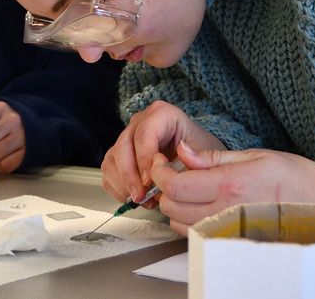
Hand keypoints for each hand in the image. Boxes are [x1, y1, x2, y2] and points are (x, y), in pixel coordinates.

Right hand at [101, 101, 225, 205]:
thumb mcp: (206, 154)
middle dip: (130, 176)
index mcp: (162, 114)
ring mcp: (127, 137)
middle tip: (141, 197)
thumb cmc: (202, 153)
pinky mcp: (119, 154)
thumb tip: (167, 168)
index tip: (150, 183)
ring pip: (111, 160)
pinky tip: (135, 198)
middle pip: (123, 147)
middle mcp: (140, 122)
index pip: (144, 134)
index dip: (144, 160)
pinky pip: (109, 171)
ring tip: (142, 200)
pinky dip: (118, 188)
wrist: (198, 157)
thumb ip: (191, 161)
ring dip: (123, 184)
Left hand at [152, 140, 314, 234]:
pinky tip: (200, 204)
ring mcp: (228, 228)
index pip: (177, 185)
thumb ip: (212, 156)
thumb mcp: (251, 154)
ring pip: (178, 224)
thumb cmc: (290, 175)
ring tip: (188, 187)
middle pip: (172, 206)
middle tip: (172, 171)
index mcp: (230, 184)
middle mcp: (226, 210)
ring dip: (175, 205)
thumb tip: (182, 149)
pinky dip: (187, 220)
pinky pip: (195, 234)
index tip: (161, 161)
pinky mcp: (230, 238)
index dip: (160, 171)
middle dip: (165, 187)